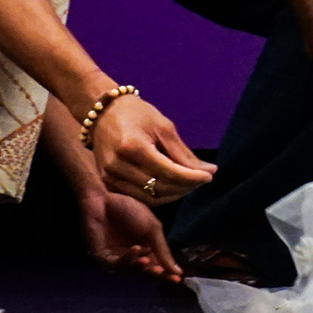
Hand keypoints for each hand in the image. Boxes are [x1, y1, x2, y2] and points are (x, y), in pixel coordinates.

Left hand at [81, 188, 181, 282]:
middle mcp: (131, 256)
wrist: (104, 199)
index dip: (167, 272)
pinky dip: (126, 259)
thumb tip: (177, 271)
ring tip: (147, 261)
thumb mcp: (152, 227)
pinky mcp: (101, 256)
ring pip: (129, 270)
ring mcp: (116, 257)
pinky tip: (135, 249)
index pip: (157, 264)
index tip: (178, 279)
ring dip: (139, 267)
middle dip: (152, 273)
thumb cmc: (129, 209)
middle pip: (144, 270)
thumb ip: (162, 249)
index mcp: (145, 248)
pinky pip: (115, 264)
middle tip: (161, 272)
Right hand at [86, 92, 213, 200]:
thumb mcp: (163, 127)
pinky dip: (159, 195)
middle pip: (159, 189)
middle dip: (185, 187)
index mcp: (132, 147)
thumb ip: (183, 153)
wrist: (103, 114)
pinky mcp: (108, 184)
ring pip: (150, 198)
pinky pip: (139, 197)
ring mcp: (110, 178)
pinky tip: (172, 185)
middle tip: (203, 178)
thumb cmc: (136, 114)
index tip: (209, 176)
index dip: (191, 178)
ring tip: (190, 183)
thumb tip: (210, 170)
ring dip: (174, 194)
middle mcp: (118, 166)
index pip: (168, 173)